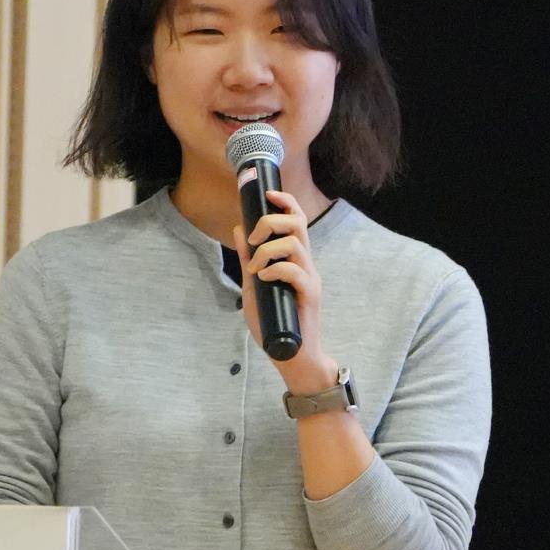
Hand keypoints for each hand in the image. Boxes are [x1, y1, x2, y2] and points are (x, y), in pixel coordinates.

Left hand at [234, 189, 337, 395]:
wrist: (292, 355)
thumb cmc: (274, 322)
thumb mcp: (254, 286)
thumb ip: (249, 260)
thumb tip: (240, 230)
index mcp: (295, 259)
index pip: (296, 219)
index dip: (285, 202)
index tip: (268, 195)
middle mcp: (306, 264)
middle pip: (298, 223)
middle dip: (272, 221)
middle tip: (254, 239)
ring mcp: (309, 278)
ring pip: (295, 244)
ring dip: (267, 251)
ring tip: (254, 269)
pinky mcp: (310, 295)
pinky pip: (294, 271)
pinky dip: (275, 270)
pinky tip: (263, 280)